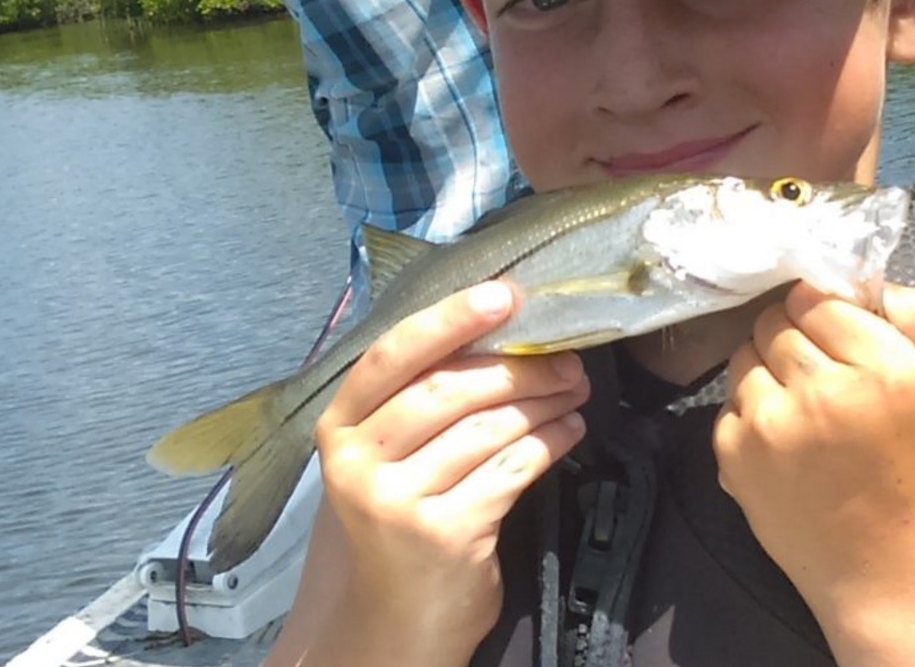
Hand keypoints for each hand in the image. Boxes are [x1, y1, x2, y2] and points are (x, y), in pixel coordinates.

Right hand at [315, 281, 588, 655]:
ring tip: (574, 390)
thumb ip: (422, 396)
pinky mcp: (445, 536)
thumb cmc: (401, 516)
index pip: (393, 354)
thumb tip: (500, 328)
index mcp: (339, 426)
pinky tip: (570, 430)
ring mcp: (398, 503)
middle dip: (518, 367)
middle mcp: (358, 462)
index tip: (505, 294)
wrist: (395, 620)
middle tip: (567, 359)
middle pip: (449, 389)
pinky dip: (549, 443)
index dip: (451, 319)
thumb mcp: (390, 454)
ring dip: (542, 403)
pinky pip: (512, 470)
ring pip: (487, 428)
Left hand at [712, 283, 914, 622]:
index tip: (830, 330)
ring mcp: (770, 424)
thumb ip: (910, 318)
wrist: (887, 572)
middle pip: (774, 320)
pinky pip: (728, 402)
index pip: (816, 297)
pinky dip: (750, 412)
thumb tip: (863, 274)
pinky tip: (782, 440)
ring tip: (799, 406)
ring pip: (744, 355)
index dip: (821, 310)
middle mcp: (822, 390)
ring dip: (766, 369)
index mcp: (883, 369)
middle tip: (815, 368)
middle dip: (792, 335)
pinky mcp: (732, 454)